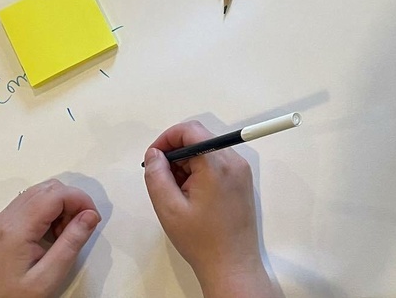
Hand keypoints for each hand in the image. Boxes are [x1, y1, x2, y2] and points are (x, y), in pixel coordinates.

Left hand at [0, 179, 99, 297]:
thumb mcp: (48, 277)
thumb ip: (71, 243)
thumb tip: (90, 215)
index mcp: (16, 229)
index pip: (55, 194)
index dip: (80, 200)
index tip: (93, 219)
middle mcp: (4, 219)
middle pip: (47, 188)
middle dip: (71, 201)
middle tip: (79, 228)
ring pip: (38, 193)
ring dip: (59, 206)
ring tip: (64, 234)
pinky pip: (28, 205)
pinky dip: (46, 212)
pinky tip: (50, 235)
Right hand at [143, 121, 275, 297]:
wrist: (232, 265)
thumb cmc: (201, 240)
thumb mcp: (168, 208)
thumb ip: (156, 175)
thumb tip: (155, 154)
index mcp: (217, 164)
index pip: (191, 130)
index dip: (167, 138)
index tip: (153, 157)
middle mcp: (234, 162)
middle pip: (200, 140)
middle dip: (176, 154)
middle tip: (161, 179)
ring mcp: (241, 172)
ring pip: (208, 152)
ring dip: (187, 164)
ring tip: (176, 193)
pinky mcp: (242, 182)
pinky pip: (218, 164)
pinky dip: (200, 172)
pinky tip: (191, 197)